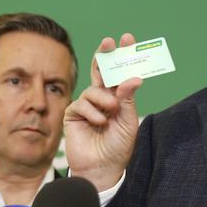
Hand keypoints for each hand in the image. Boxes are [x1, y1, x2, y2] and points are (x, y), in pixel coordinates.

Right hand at [64, 34, 142, 191]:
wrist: (103, 167)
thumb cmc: (118, 145)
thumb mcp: (129, 121)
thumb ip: (128, 98)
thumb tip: (133, 78)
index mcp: (119, 98)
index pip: (120, 72)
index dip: (123, 55)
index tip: (127, 39)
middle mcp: (103, 98)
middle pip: (102, 71)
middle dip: (106, 55)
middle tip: (110, 42)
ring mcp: (88, 105)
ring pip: (93, 88)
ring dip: (104, 98)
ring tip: (111, 111)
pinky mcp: (74, 114)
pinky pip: (81, 103)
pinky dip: (92, 112)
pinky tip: (99, 123)